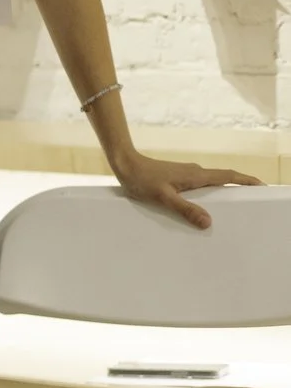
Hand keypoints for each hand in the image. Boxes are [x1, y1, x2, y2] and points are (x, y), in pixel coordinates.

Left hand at [111, 151, 262, 229]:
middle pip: (222, 180)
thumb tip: (208, 222)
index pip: (228, 176)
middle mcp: (195, 173)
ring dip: (221, 193)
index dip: (246, 181)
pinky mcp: (177, 178)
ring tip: (228, 210)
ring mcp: (186, 175)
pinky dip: (206, 195)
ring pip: (210, 184)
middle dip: (238, 189)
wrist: (125, 165)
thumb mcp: (164, 198)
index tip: (261, 186)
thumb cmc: (142, 180)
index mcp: (196, 175)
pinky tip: (200, 208)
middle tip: (249, 204)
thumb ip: (185, 209)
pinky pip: (198, 187)